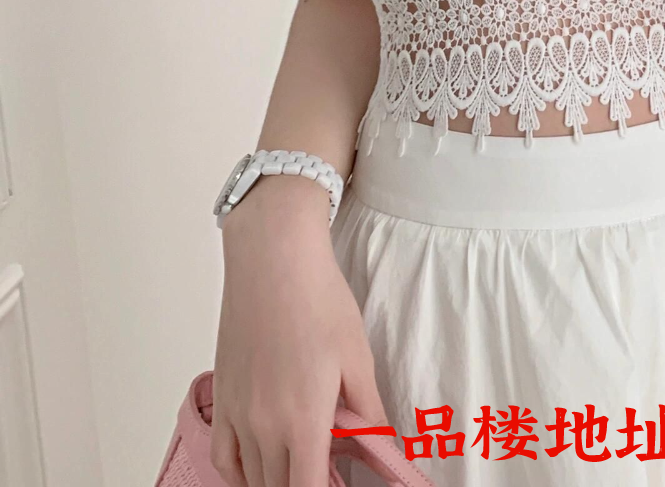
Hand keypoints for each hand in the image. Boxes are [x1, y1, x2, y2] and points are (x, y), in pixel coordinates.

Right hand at [210, 183, 388, 486]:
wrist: (273, 259)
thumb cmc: (318, 300)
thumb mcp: (358, 358)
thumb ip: (369, 415)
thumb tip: (384, 448)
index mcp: (303, 422)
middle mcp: (263, 428)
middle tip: (329, 472)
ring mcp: (237, 414)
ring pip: (253, 480)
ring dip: (277, 482)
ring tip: (303, 467)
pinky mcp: (222, 398)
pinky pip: (225, 458)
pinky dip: (242, 474)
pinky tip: (261, 467)